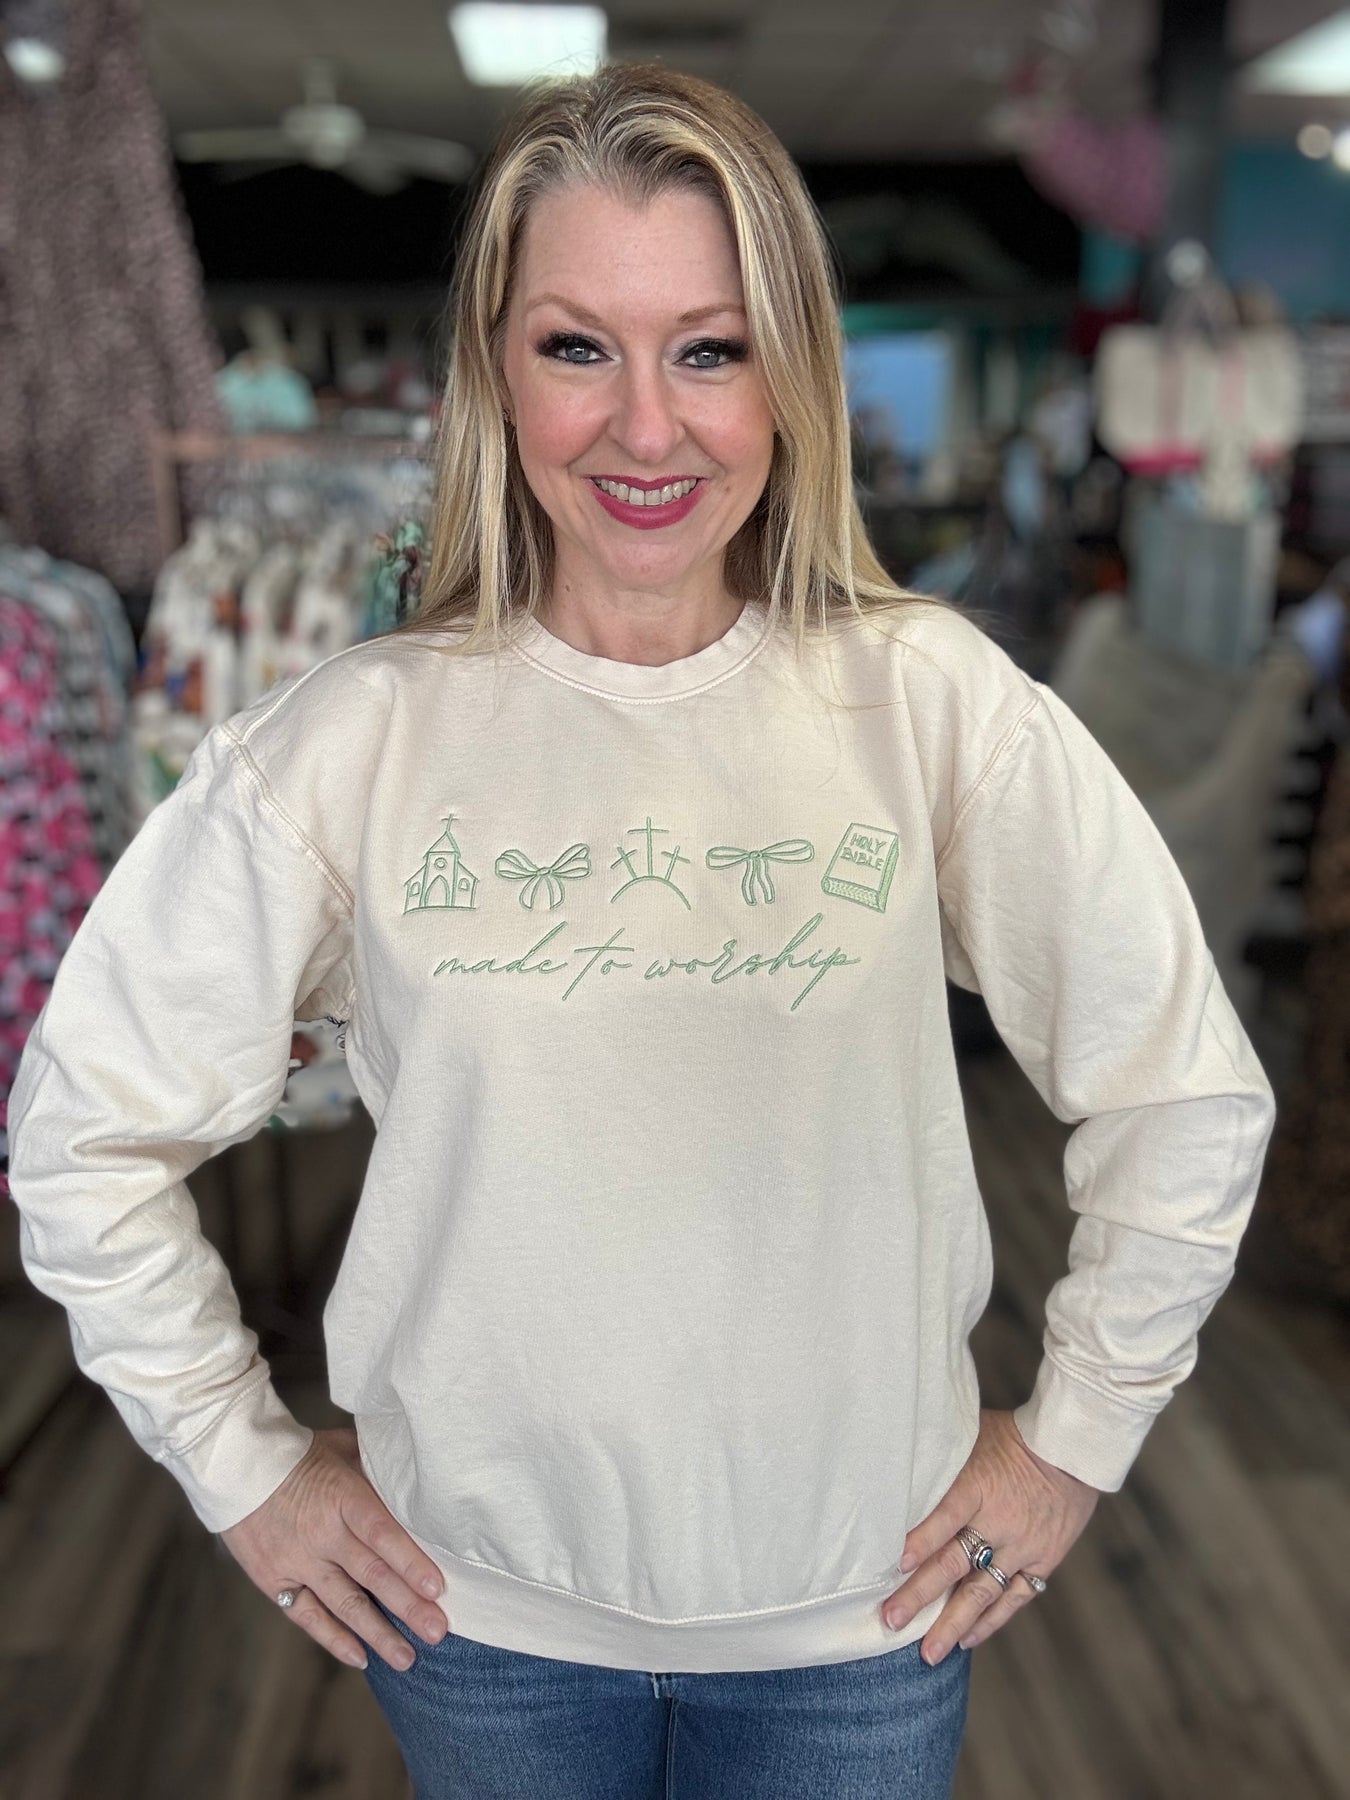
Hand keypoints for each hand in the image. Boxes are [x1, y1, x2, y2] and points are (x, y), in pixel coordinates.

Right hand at [219, 1425, 449, 1671]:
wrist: (234, 1468)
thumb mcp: (341, 1449)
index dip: (410, 1562)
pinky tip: (361, 1657)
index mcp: (342, 1496)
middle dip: (407, 1607)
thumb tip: (416, 1480)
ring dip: (377, 1634)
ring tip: (407, 1659)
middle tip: (437, 1632)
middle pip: (371, 1575)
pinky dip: (334, 1639)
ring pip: (344, 1604)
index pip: (382, 1534)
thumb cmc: (299, 1455)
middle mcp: (321, 1533)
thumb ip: (376, 1468)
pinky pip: (308, 1616)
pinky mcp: (275, 1581)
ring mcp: (297, 1561)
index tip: (437, 1589)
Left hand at [880, 1408, 1098, 1664]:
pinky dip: (991, 1620)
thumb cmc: (1013, 1435)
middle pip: (955, 1562)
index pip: (946, 1516)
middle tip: (891, 1621)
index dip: (922, 1540)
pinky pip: (1014, 1597)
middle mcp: (1000, 1520)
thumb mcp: (973, 1432)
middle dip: (920, 1595)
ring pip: (983, 1591)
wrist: (1073, 1449)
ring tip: (928, 1654)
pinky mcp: (1042, 1560)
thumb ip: (943, 1458)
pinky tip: (967, 1639)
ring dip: (952, 1623)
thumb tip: (899, 1461)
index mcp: (979, 1484)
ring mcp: (1022, 1545)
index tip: (896, 1565)